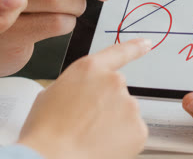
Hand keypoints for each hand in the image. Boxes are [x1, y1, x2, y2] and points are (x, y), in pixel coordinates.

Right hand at [18, 39, 152, 158]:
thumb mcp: (52, 93)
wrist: (52, 157)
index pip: (118, 52)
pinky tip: (101, 147)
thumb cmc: (45, 130)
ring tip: (90, 137)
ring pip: (125, 115)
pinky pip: (133, 134)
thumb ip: (75, 86)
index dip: (134, 47)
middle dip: (107, 106)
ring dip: (113, 124)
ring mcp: (129, 105)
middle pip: (118, 92)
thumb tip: (81, 95)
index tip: (147, 44)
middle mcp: (114, 82)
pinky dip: (122, 141)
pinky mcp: (138, 129)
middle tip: (86, 123)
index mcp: (90, 68)